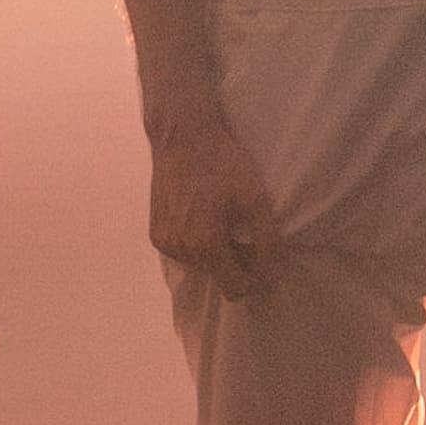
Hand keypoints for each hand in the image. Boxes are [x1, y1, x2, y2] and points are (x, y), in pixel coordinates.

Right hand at [149, 110, 280, 297]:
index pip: (234, 288)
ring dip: (215, 251)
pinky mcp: (155, 233)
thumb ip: (267, 240)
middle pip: (218, 276)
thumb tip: (270, 271)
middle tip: (243, 229)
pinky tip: (202, 216)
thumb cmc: (222, 162)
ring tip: (222, 219)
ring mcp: (165, 243)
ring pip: (200, 266)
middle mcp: (181, 251)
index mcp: (205, 245)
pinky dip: (196, 242)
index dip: (254, 278)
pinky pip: (183, 252)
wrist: (182, 137)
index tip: (262, 258)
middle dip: (235, 260)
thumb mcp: (255, 197)